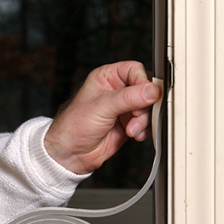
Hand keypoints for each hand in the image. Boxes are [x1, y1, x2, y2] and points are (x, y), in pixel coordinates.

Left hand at [44, 61, 161, 174]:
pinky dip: (144, 129)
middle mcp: (117, 90)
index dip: (143, 82)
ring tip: (131, 129)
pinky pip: (146, 122)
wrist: (72, 153)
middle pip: (146, 89)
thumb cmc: (75, 126)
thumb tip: (152, 91)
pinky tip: (133, 134)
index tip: (146, 96)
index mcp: (107, 77)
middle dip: (144, 105)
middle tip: (136, 115)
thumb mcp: (102, 107)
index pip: (135, 70)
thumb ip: (128, 97)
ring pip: (148, 107)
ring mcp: (124, 107)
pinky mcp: (129, 123)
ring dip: (144, 120)